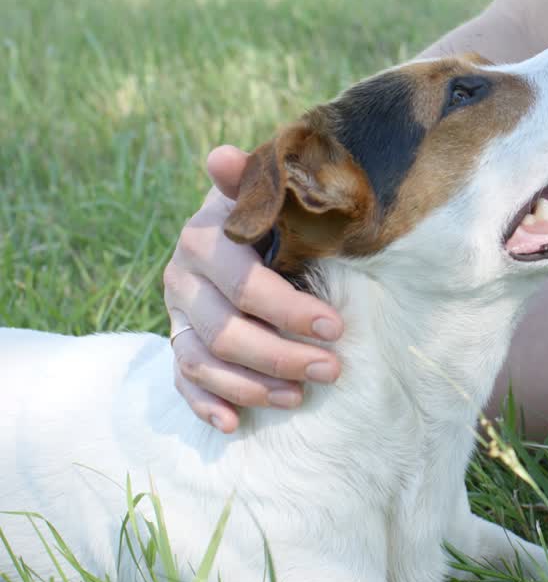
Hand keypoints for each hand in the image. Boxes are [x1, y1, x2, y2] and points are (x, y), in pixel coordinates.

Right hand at [163, 145, 343, 431]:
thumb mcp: (270, 191)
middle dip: (282, 356)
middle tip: (333, 369)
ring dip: (253, 386)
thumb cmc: (273, 210)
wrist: (243, 224)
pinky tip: (233, 425)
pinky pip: (183, 382)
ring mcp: (177, 315)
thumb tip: (221, 156)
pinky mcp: (178, 342)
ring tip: (300, 397)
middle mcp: (181, 279)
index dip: (288, 310)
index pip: (244, 286)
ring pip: (204, 363)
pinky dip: (205, 405)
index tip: (336, 327)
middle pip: (226, 333)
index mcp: (203, 240)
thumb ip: (254, 180)